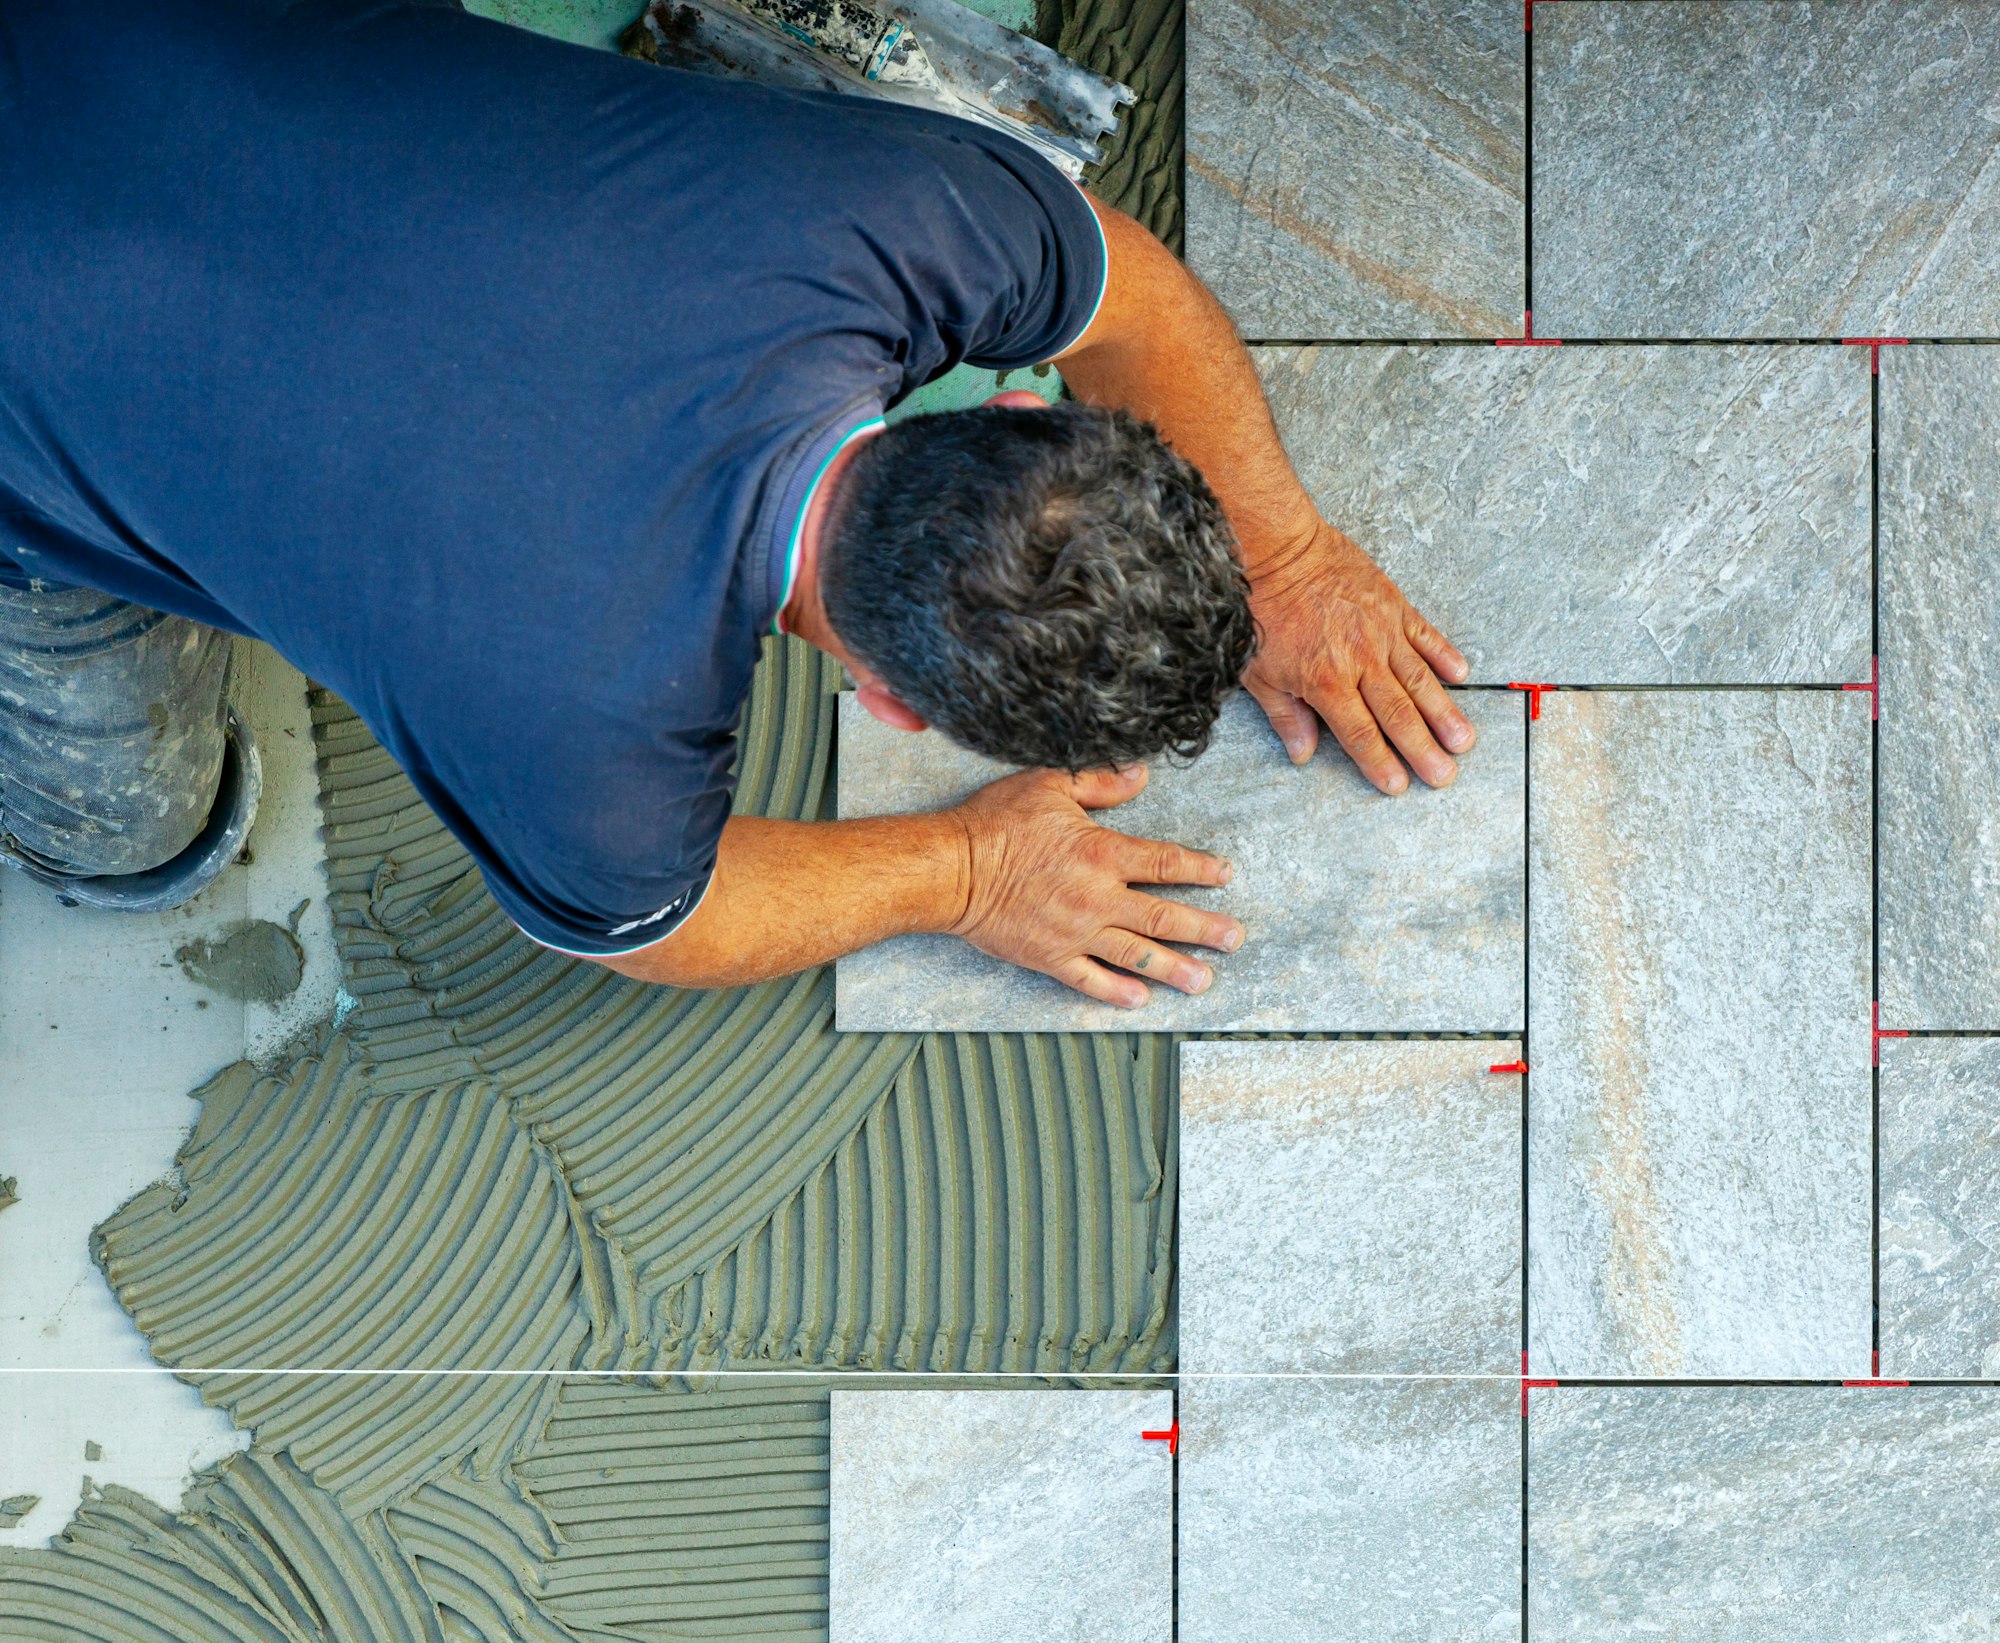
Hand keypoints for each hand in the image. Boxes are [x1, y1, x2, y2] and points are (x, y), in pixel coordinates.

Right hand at [946, 765, 1244, 1008]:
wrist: (951, 870)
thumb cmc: (995, 823)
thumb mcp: (1049, 784)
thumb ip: (1099, 782)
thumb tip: (1139, 774)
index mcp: (1101, 854)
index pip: (1164, 863)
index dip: (1200, 869)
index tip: (1225, 875)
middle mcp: (1096, 898)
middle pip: (1163, 917)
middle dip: (1205, 929)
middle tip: (1235, 939)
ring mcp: (1075, 932)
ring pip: (1136, 955)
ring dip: (1174, 969)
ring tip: (1204, 981)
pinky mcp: (1049, 957)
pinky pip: (1090, 979)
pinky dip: (1117, 991)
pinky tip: (1141, 999)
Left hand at [1242, 523, 1474, 792]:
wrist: (1278, 550)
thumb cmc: (1262, 610)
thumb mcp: (1258, 672)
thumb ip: (1286, 715)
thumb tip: (1302, 754)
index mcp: (1325, 682)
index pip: (1359, 733)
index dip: (1379, 762)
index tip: (1398, 786)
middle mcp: (1360, 661)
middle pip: (1397, 714)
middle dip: (1423, 749)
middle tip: (1445, 775)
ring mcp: (1381, 631)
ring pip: (1420, 680)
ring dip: (1444, 712)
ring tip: (1464, 740)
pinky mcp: (1393, 604)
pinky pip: (1425, 634)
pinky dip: (1444, 654)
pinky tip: (1462, 675)